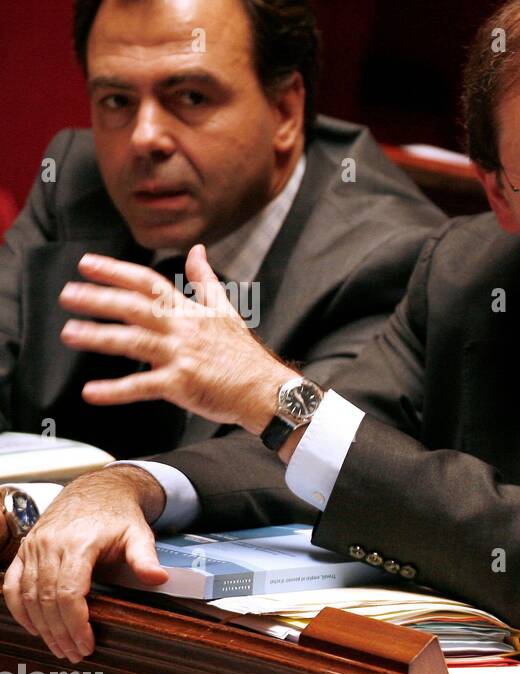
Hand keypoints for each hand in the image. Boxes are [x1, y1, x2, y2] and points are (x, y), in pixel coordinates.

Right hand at [2, 467, 167, 662]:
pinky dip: (19, 610)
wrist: (95, 491)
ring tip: (60, 648)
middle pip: (47, 600)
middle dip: (60, 632)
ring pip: (28, 597)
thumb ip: (145, 557)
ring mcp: (32, 548)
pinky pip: (12, 585)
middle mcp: (49, 546)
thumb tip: (158, 578)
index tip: (87, 643)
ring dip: (42, 627)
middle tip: (75, 654)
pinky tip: (34, 628)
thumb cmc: (117, 515)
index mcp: (78, 544)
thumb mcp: (139, 532)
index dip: (75, 623)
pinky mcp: (24, 551)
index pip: (68, 593)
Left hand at [58, 245, 294, 433]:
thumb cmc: (244, 355)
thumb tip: (197, 251)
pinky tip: (91, 392)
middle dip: (100, 299)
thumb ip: (204, 281)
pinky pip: (143, 386)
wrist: (266, 390)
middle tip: (68, 294)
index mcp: (189, 312)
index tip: (86, 264)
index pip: (149, 283)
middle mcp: (183, 329)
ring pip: (134, 342)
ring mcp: (182, 356)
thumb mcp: (225, 311)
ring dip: (99, 337)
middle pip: (136, 307)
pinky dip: (116, 391)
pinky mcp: (181, 385)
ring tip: (70, 333)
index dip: (116, 271)